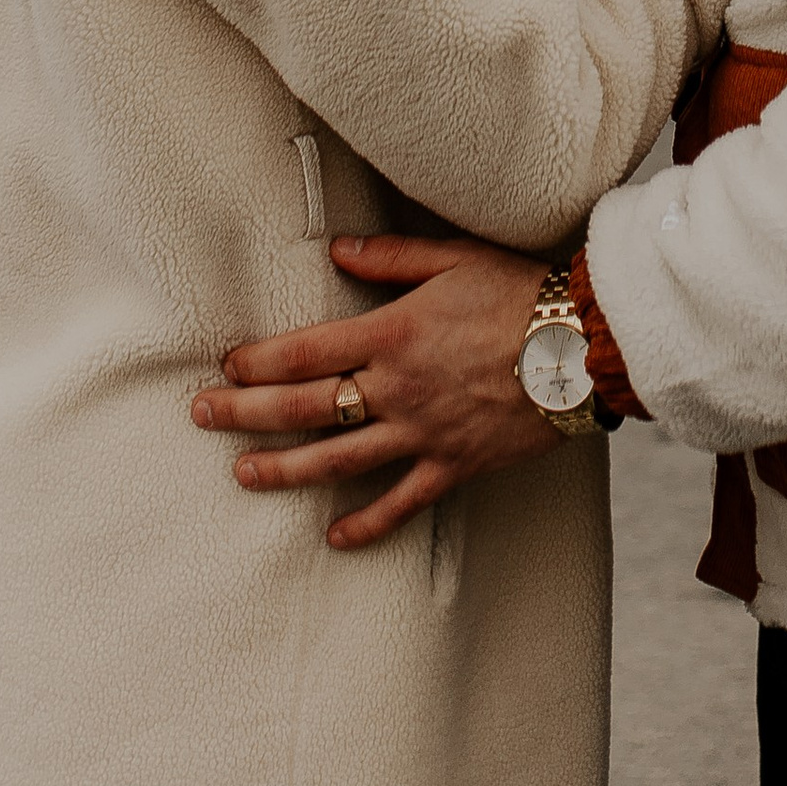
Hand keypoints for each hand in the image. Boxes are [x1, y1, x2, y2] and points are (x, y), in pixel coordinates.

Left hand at [191, 232, 555, 549]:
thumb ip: (389, 259)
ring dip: (284, 469)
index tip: (226, 365)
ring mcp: (422, 434)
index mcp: (392, 335)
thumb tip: (336, 250)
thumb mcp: (454, 258)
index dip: (258, 361)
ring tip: (242, 474)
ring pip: (337, 460)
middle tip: (202, 416)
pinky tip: (334, 536)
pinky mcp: (452, 466)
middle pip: (304, 407)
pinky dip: (367, 523)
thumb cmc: (521, 294)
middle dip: (245, 413)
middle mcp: (396, 389)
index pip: (304, 352)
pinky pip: (400, 503)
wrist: (583, 347)